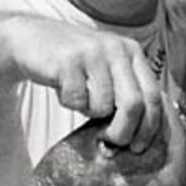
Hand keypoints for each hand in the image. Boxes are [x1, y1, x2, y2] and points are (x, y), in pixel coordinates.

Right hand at [10, 19, 163, 150]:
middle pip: (133, 104)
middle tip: (110, 141)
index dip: (149, 126)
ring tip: (79, 96)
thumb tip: (136, 137)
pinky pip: (77, 100)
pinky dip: (70, 103)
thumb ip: (124, 93)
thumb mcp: (107, 70)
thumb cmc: (74, 64)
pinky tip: (64, 87)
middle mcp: (116, 49)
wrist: (31, 38)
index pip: (153, 95)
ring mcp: (92, 52)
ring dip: (89, 112)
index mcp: (132, 51)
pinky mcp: (68, 59)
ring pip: (103, 106)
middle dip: (123, 131)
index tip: (138, 147)